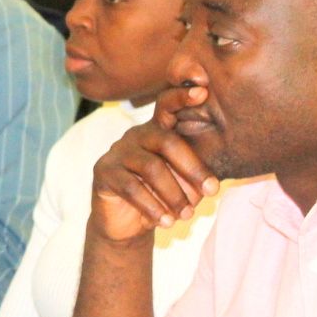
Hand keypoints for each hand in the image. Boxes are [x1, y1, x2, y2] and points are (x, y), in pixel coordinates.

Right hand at [90, 105, 218, 242]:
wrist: (127, 224)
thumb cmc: (161, 198)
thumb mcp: (184, 183)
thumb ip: (195, 174)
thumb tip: (213, 183)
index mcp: (158, 130)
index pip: (169, 106)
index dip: (183, 95)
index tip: (203, 91)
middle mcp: (136, 135)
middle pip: (167, 141)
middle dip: (193, 168)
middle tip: (212, 191)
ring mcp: (117, 152)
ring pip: (151, 168)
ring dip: (174, 195)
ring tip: (187, 215)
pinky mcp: (103, 172)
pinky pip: (131, 187)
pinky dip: (152, 207)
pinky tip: (165, 222)